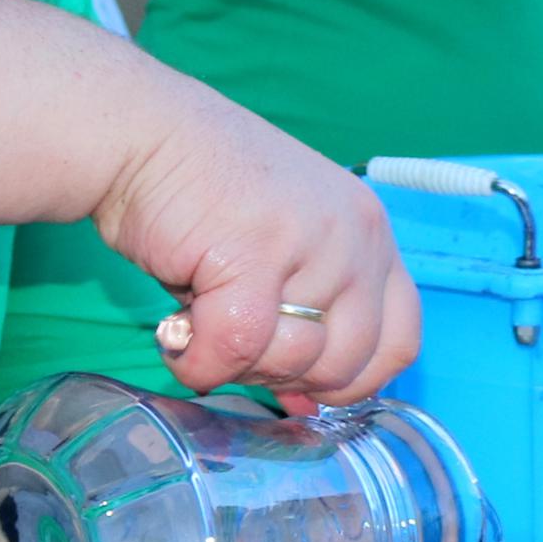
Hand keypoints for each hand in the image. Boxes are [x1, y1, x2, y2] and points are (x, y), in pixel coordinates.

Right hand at [93, 82, 421, 399]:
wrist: (142, 135)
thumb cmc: (202, 196)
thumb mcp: (280, 254)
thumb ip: (307, 321)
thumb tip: (309, 406)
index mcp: (370, 235)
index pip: (400, 342)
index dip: (353, 380)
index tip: (302, 382)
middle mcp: (356, 237)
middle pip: (348, 364)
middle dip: (284, 377)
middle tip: (233, 343)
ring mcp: (312, 243)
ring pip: (294, 360)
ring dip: (239, 365)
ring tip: (202, 324)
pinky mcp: (255, 253)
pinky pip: (237, 347)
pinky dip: (200, 361)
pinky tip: (178, 336)